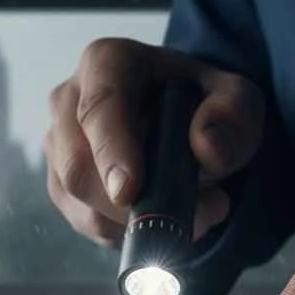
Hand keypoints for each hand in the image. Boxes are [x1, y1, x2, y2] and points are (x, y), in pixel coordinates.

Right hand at [44, 38, 264, 245]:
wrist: (181, 123)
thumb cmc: (202, 105)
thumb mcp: (237, 99)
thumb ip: (233, 116)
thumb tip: (206, 148)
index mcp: (107, 63)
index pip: (99, 107)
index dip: (111, 151)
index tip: (129, 190)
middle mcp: (68, 101)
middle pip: (77, 167)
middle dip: (129, 205)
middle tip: (194, 212)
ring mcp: (57, 146)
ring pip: (78, 201)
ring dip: (133, 221)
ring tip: (188, 211)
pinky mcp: (59, 184)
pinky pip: (84, 222)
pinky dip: (125, 231)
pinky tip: (157, 216)